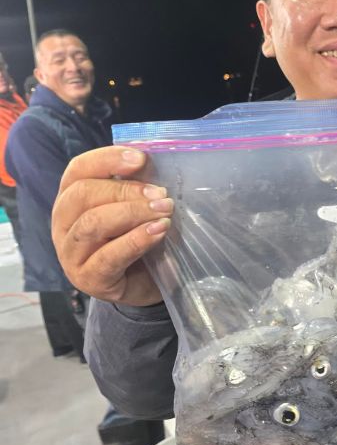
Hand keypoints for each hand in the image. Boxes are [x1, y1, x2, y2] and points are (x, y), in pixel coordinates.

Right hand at [51, 146, 173, 305]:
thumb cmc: (136, 239)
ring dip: (133, 213)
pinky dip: (137, 240)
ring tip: (164, 211)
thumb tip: (148, 162)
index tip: (141, 159)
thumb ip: (135, 186)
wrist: (144, 285)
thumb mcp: (133, 208)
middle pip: (83, 194)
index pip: (78, 170)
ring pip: (92, 223)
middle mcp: (62, 224)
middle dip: (125, 190)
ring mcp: (70, 254)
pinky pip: (108, 256)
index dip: (107, 159)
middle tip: (161, 195)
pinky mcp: (88, 279)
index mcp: (70, 199)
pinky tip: (159, 231)